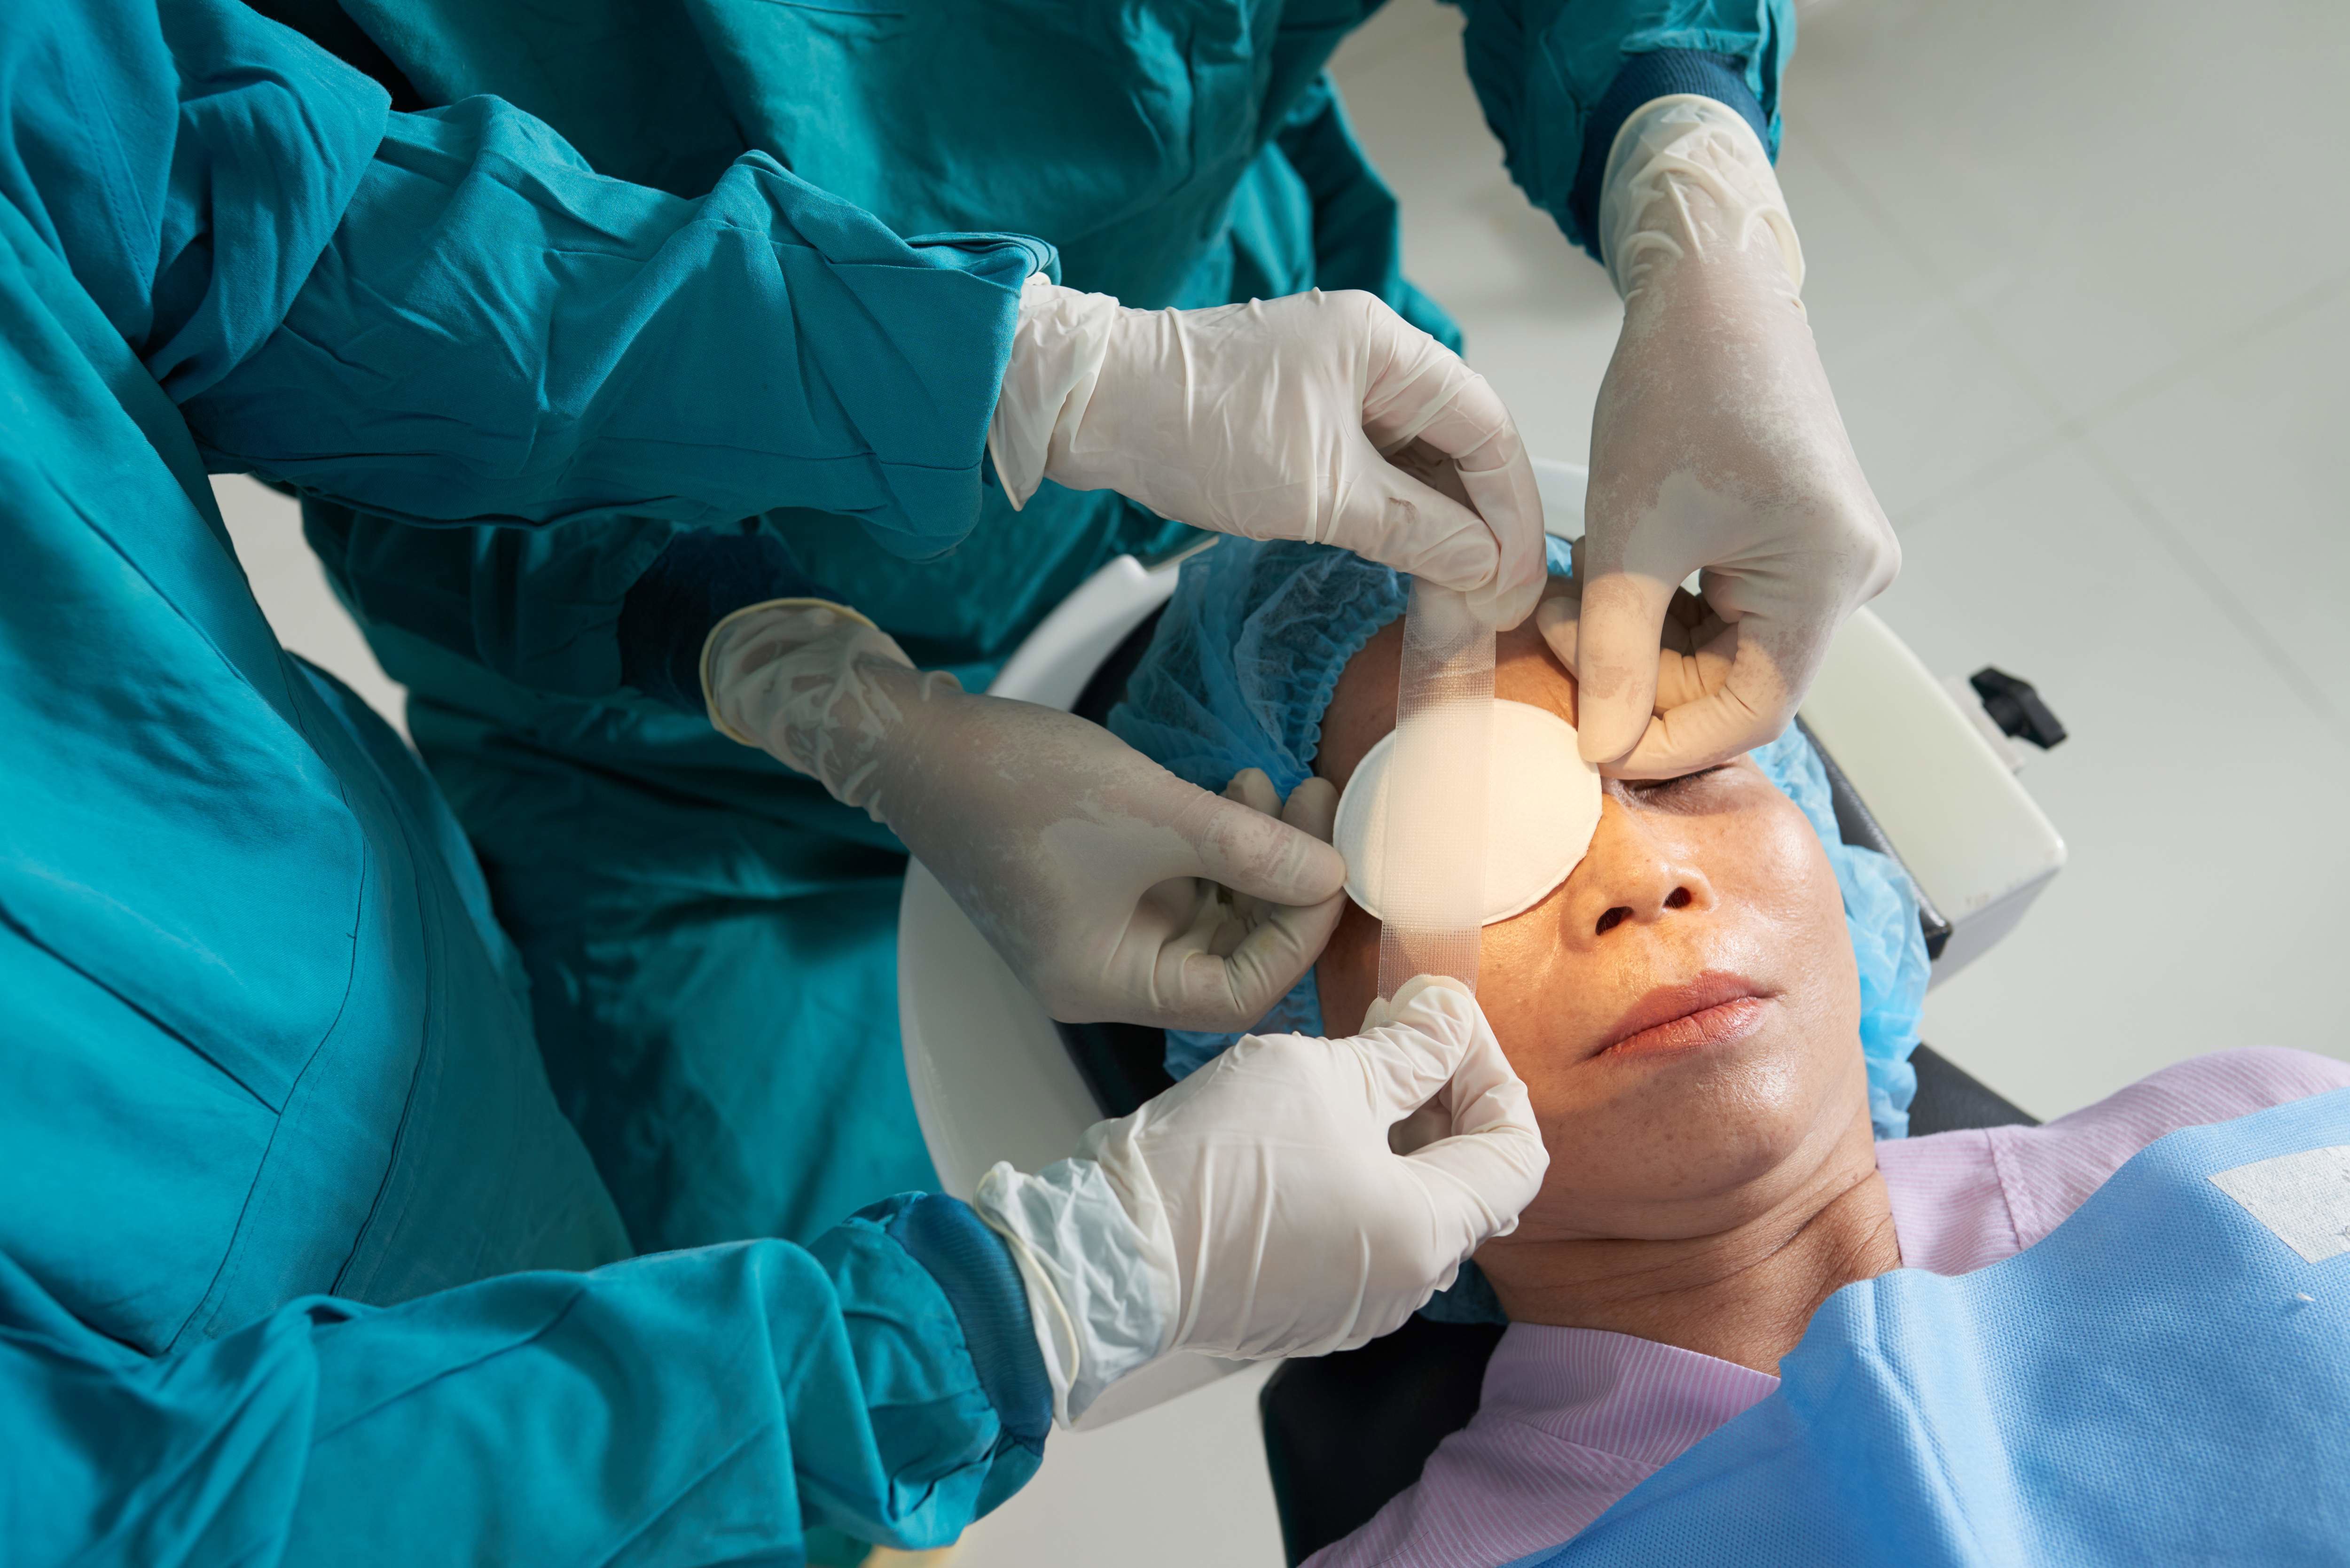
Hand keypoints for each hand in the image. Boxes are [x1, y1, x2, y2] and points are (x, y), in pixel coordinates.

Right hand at [702, 601, 1345, 1029]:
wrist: (920, 744)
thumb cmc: (1017, 784)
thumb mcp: (1150, 812)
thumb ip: (1248, 849)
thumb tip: (1334, 874)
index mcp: (1105, 985)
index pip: (1237, 995)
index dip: (1298, 935)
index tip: (1332, 864)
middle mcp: (1105, 973)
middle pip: (1231, 957)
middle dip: (1284, 885)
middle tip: (1318, 806)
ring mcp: (1102, 930)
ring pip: (1214, 914)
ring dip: (1257, 854)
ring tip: (1276, 784)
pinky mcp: (1101, 888)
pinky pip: (1184, 883)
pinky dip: (1220, 842)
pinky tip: (1237, 788)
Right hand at [973, 976, 1547, 1421]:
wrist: (1112, 1249)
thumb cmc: (1218, 1159)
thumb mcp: (1325, 1074)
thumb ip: (1409, 1048)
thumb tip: (1448, 1017)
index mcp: (1426, 1234)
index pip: (1516, 1149)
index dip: (1491, 1070)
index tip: (1443, 1020)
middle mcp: (1404, 1285)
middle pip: (1465, 1177)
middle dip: (1444, 1092)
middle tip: (1397, 1025)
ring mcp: (1352, 1302)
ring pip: (1408, 1201)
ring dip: (1398, 1127)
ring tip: (1351, 1062)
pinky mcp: (1302, 1303)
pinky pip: (1359, 1228)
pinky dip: (1357, 1169)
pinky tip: (1313, 1120)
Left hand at [990, 281, 1545, 628]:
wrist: (1095, 410)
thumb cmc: (1193, 426)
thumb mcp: (1320, 491)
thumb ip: (1414, 529)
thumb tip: (1484, 566)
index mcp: (1387, 348)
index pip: (1488, 429)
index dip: (1514, 512)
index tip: (1519, 580)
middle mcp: (1372, 359)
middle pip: (1462, 450)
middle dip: (1486, 532)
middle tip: (1497, 606)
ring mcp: (1339, 390)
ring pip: (1423, 469)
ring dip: (1446, 536)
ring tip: (1462, 603)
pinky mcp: (1307, 424)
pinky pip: (1379, 476)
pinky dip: (1403, 525)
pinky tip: (1419, 570)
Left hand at [1569, 96, 1897, 776]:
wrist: (1711, 292)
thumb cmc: (1677, 390)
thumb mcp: (1629, 537)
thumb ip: (1615, 654)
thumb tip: (1600, 751)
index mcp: (1828, 578)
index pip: (1753, 711)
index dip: (1665, 739)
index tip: (1588, 745)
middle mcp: (1850, 577)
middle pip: (1735, 681)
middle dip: (1637, 673)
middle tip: (1553, 628)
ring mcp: (1829, 558)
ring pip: (1722, 648)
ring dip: (1640, 637)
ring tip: (1570, 589)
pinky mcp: (1799, 540)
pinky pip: (1726, 607)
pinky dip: (1659, 604)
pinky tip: (1607, 568)